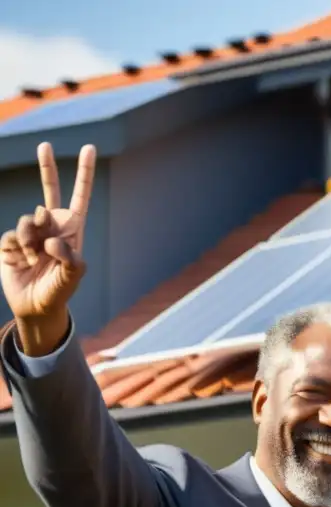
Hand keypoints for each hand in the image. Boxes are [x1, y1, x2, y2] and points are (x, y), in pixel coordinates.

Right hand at [1, 142, 94, 353]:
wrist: (34, 306)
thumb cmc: (59, 291)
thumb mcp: (72, 277)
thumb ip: (69, 258)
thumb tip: (52, 239)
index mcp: (72, 230)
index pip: (80, 198)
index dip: (84, 174)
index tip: (88, 148)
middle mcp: (52, 226)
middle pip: (49, 191)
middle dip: (47, 168)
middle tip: (45, 145)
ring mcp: (31, 232)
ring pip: (28, 220)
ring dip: (30, 240)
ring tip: (34, 258)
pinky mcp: (11, 240)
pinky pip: (13, 235)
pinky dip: (18, 249)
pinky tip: (22, 261)